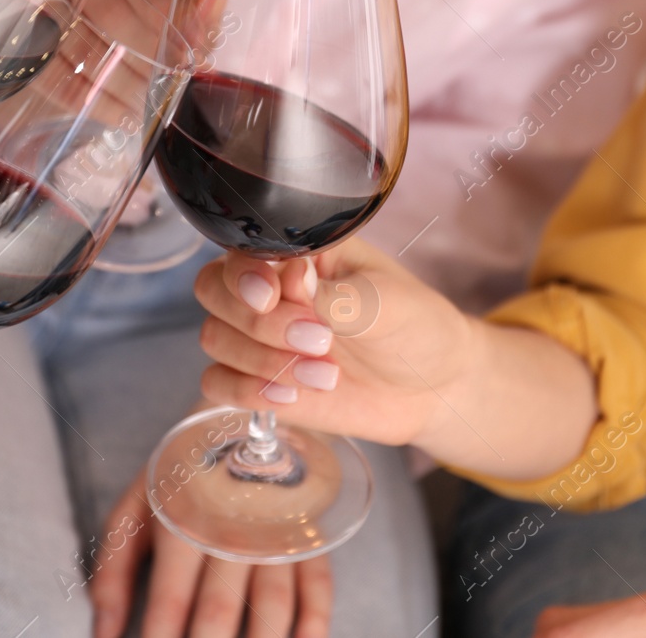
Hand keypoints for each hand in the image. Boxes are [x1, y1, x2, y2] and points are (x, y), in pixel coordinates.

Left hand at [90, 469, 330, 637]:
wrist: (241, 418)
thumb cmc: (179, 474)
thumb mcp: (135, 507)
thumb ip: (113, 571)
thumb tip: (103, 635)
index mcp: (184, 520)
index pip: (171, 600)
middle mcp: (233, 530)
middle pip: (222, 612)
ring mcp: (276, 534)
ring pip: (273, 608)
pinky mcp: (309, 538)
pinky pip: (319, 590)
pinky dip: (314, 627)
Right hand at [194, 239, 472, 446]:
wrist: (433, 387)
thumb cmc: (415, 328)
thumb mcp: (389, 301)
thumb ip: (336, 292)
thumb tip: (293, 277)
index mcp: (297, 255)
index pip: (240, 252)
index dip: (246, 276)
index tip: (274, 298)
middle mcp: (270, 291)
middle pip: (212, 291)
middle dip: (260, 323)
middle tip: (319, 340)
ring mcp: (260, 337)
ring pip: (214, 338)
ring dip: (264, 359)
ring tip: (327, 372)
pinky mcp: (260, 380)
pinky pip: (217, 383)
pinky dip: (248, 390)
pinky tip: (293, 393)